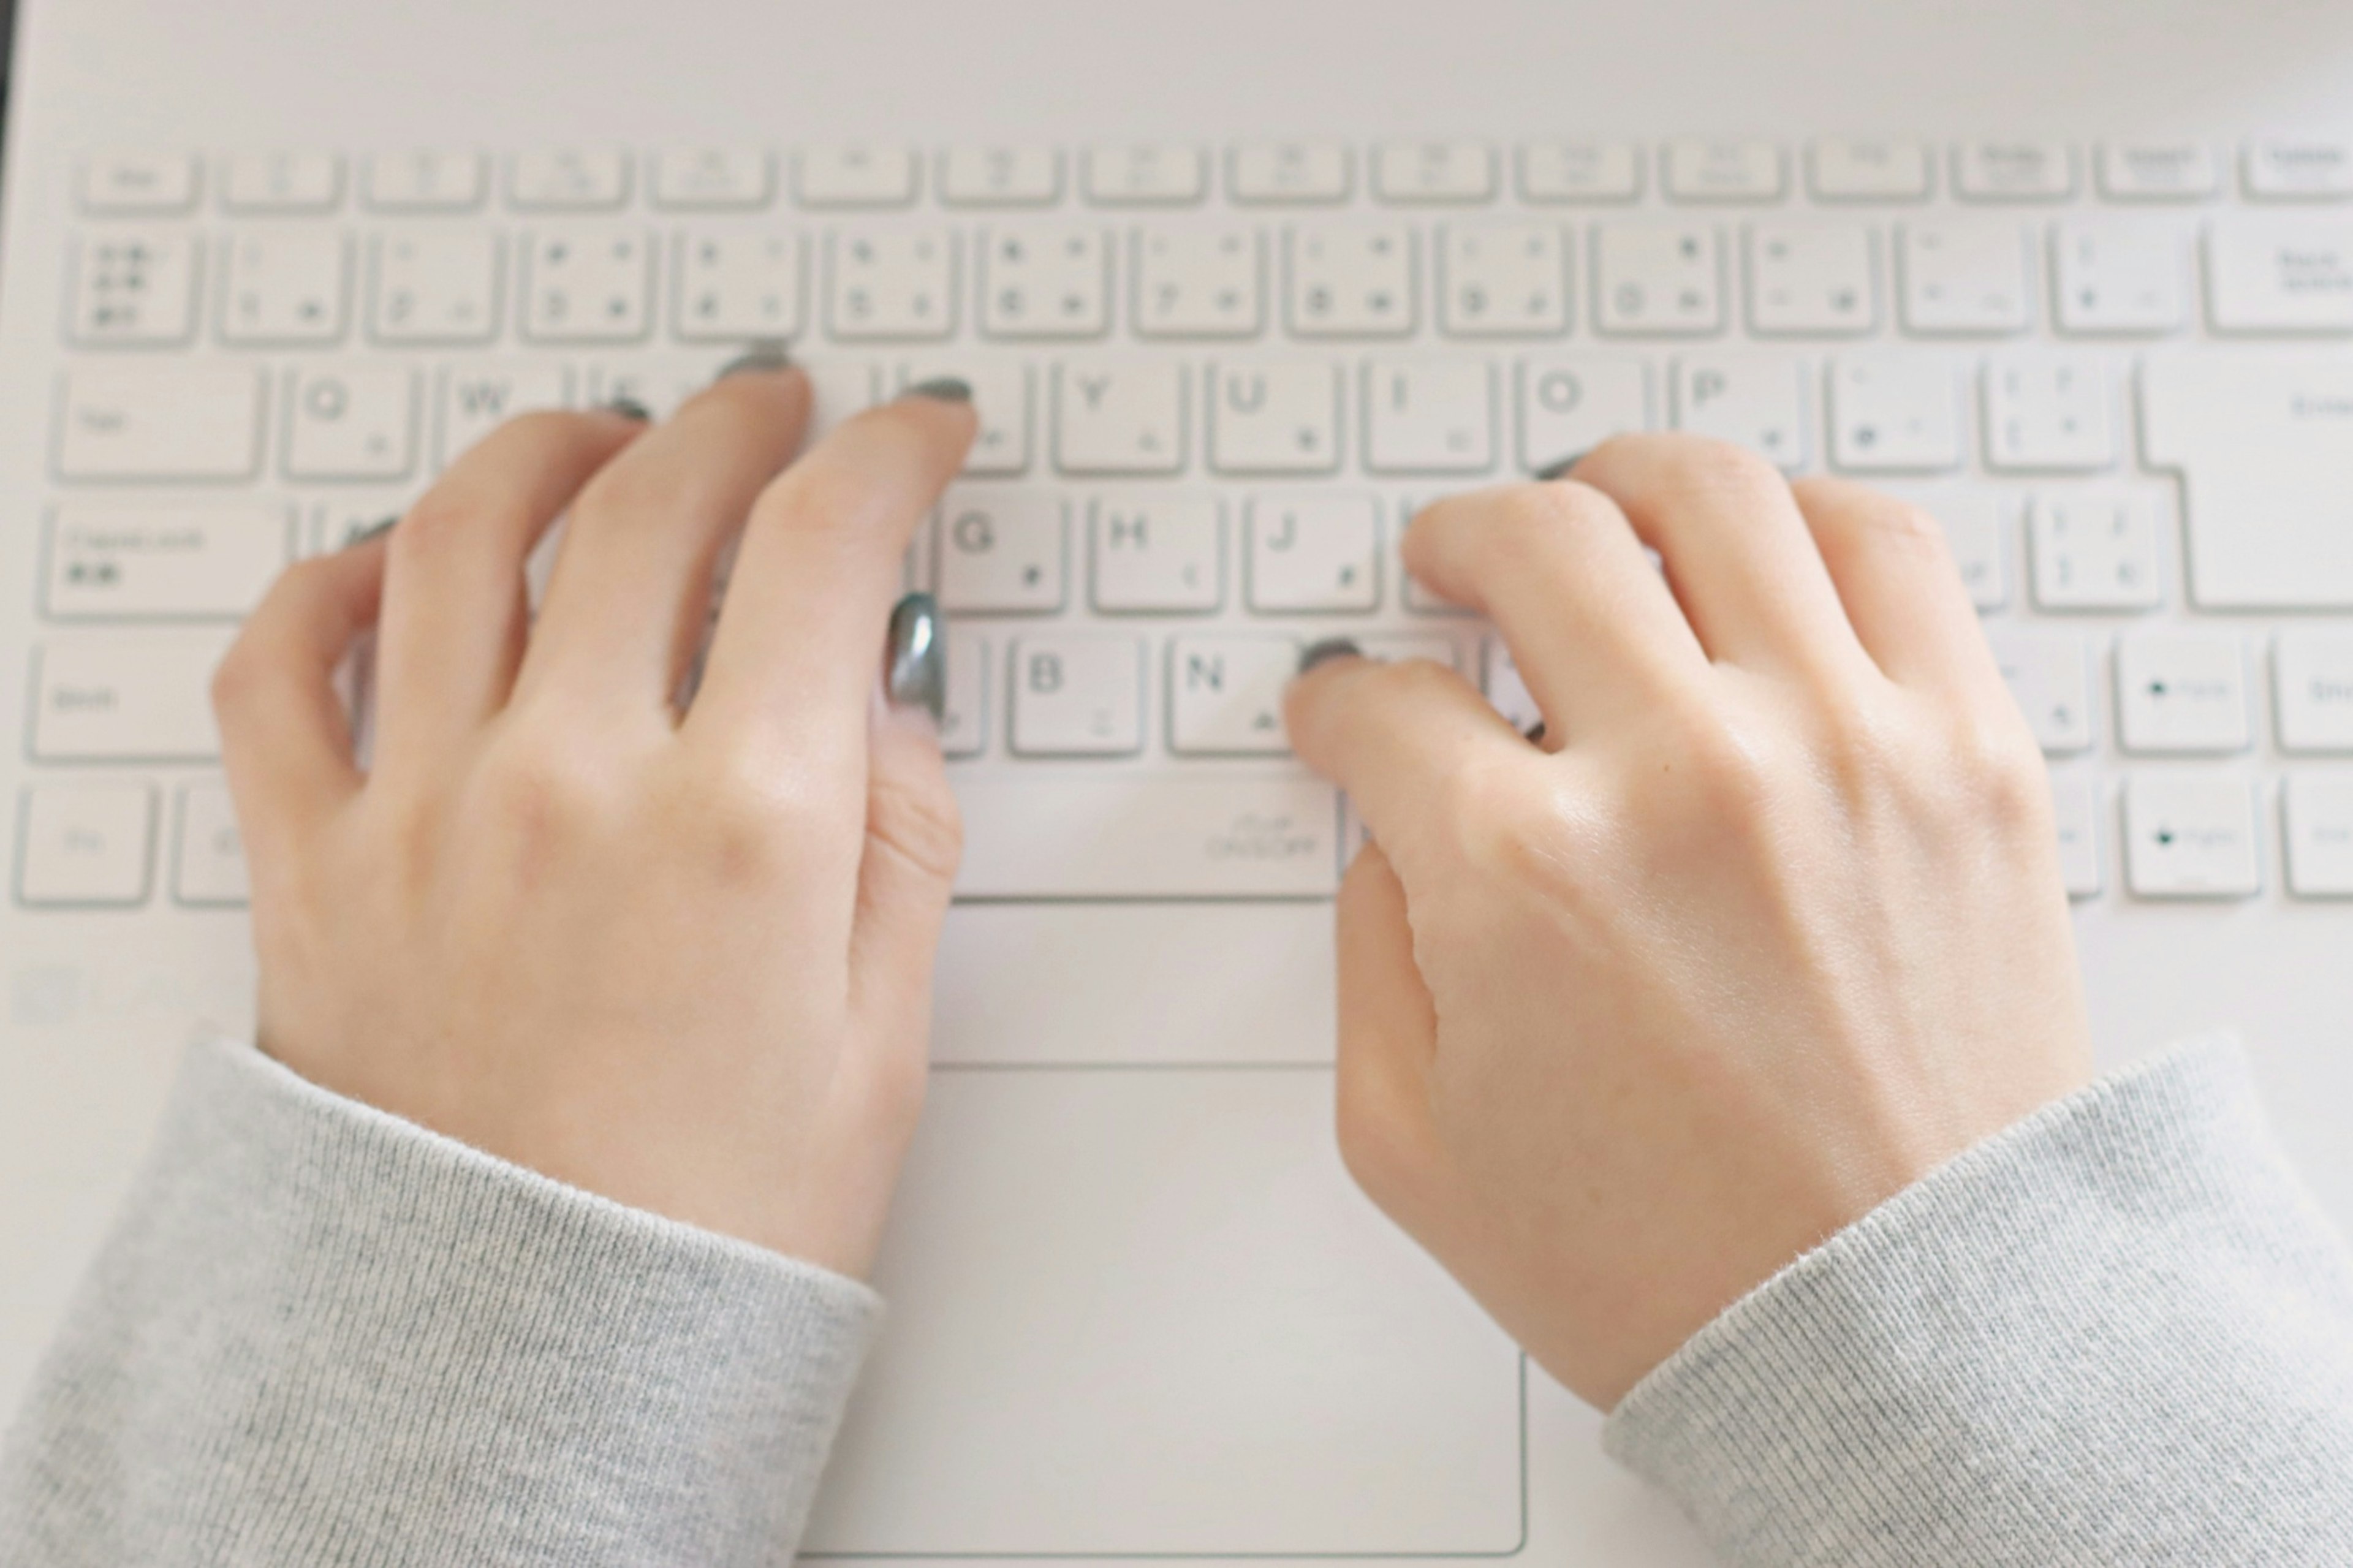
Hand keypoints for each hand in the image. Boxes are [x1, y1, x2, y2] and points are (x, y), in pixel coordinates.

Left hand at [211, 369, 976, 1276]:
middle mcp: (574, 784)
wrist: (526, 1364)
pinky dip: (330, 581)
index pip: (824, 546)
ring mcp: (426, 811)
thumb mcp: (880, 1037)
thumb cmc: (710, 1227)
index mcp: (742, 825)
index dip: (889, 453)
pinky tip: (397, 561)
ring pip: (466, 532)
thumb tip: (876, 701)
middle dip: (739, 421)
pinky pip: (280, 668)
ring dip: (550, 448)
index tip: (913, 435)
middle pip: (654, 501)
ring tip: (603, 438)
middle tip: (779, 412)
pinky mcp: (314, 865)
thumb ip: (899, 840)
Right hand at [1284, 434, 2090, 1408]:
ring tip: (1592, 506)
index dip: (1341, 700)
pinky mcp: (1967, 753)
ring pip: (1708, 494)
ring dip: (1614, 482)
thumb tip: (1389, 826)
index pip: (1384, 703)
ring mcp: (1840, 745)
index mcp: (1524, 877)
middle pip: (1530, 540)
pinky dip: (1802, 513)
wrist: (1900, 1335)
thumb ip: (1365, 955)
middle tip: (1444, 564)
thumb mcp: (1414, 1143)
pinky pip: (1886, 545)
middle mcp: (1682, 776)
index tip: (1350, 707)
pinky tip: (1757, 546)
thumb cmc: (1672, 1264)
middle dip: (1453, 538)